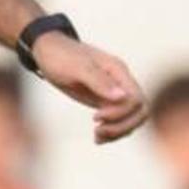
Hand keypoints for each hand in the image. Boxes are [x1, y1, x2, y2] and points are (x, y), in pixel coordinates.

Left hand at [33, 32, 149, 143]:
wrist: (47, 50)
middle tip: (98, 131)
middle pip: (140, 111)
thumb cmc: (60, 56)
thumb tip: (122, 96)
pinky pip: (120, 120)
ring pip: (133, 118)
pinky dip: (112, 132)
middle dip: (122, 126)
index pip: (136, 99)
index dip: (120, 113)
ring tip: (96, 136)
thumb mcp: (77, 67)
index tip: (95, 117)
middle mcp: (121, 82)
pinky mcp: (106, 101)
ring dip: (118, 131)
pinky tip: (97, 137)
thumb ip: (99, 81)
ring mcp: (115, 92)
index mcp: (118, 71)